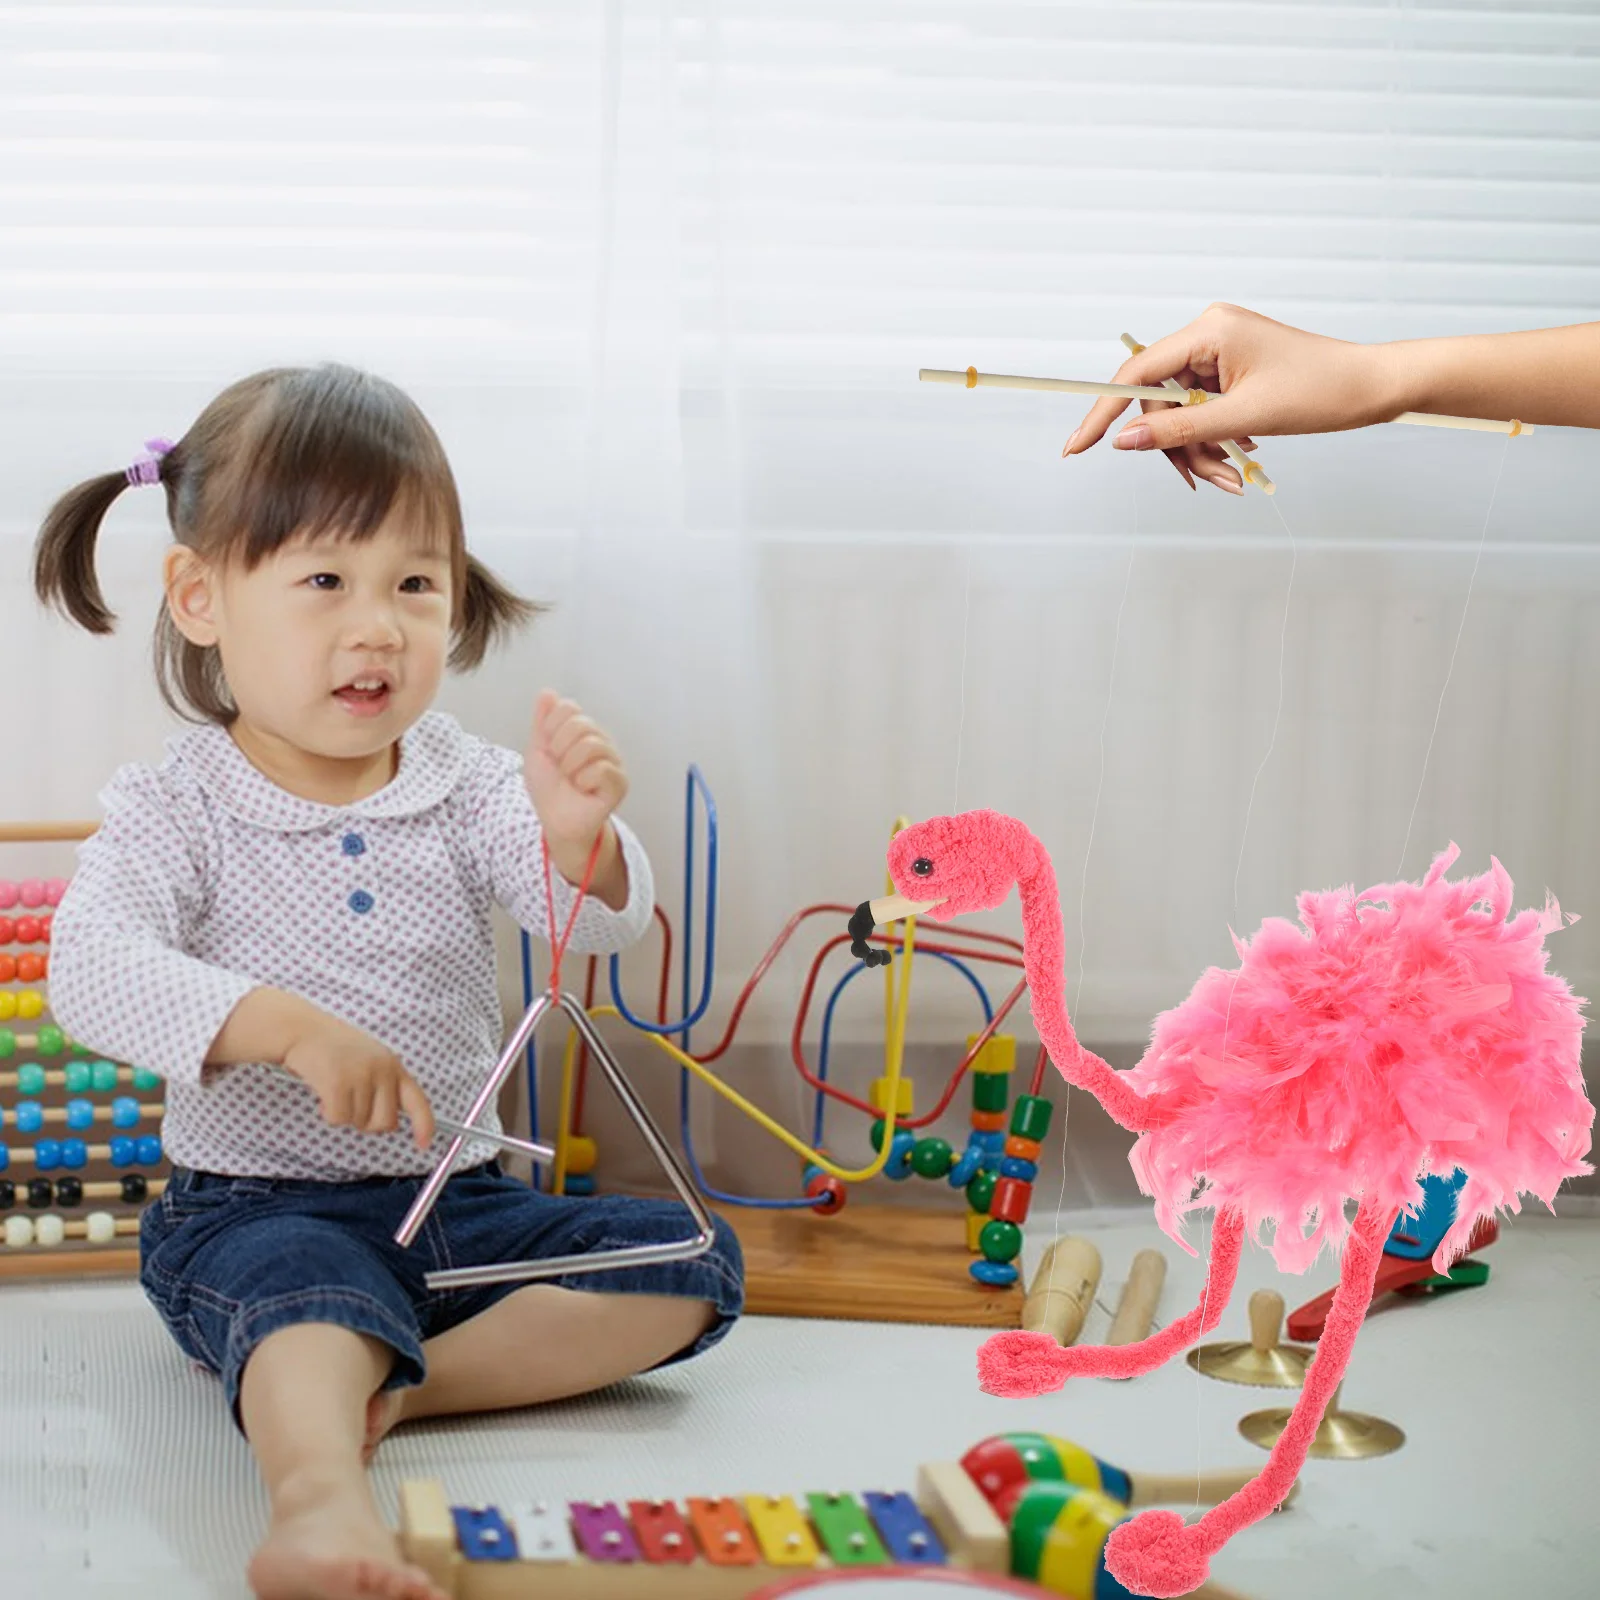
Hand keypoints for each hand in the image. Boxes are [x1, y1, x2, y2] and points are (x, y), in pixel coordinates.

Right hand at [281, 1011, 435, 1149]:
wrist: (303, 1030)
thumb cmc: (334, 1050)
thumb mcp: (370, 1060)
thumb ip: (384, 1086)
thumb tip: (390, 1123)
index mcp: (393, 1065)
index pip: (418, 1101)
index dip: (424, 1125)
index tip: (423, 1144)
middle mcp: (382, 1070)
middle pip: (385, 1123)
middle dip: (366, 1122)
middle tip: (351, 1104)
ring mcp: (361, 1076)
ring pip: (358, 1122)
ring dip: (343, 1113)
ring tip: (334, 1088)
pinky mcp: (338, 1083)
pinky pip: (338, 1119)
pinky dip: (328, 1114)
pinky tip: (323, 1093)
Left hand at [523, 690, 628, 858]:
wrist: (555, 820)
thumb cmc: (548, 788)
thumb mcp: (537, 751)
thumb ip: (542, 721)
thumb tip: (547, 692)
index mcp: (582, 731)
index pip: (569, 707)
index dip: (551, 728)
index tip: (549, 749)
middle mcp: (601, 741)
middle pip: (581, 723)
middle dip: (560, 748)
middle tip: (561, 768)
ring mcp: (613, 761)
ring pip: (592, 744)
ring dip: (571, 766)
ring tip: (572, 780)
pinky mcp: (620, 782)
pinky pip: (601, 768)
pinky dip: (584, 781)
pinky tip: (584, 790)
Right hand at [1064, 303, 1402, 493]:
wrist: (1374, 386)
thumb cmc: (1323, 390)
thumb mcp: (1245, 418)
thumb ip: (1179, 429)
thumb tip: (1125, 440)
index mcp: (1209, 330)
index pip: (1136, 374)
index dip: (1104, 412)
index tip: (1076, 446)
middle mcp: (1209, 334)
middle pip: (1159, 401)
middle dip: (1179, 447)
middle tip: (1209, 481)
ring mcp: (1220, 352)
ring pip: (1181, 414)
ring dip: (1201, 451)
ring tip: (1234, 475)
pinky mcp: (1232, 370)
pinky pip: (1203, 411)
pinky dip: (1215, 440)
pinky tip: (1242, 455)